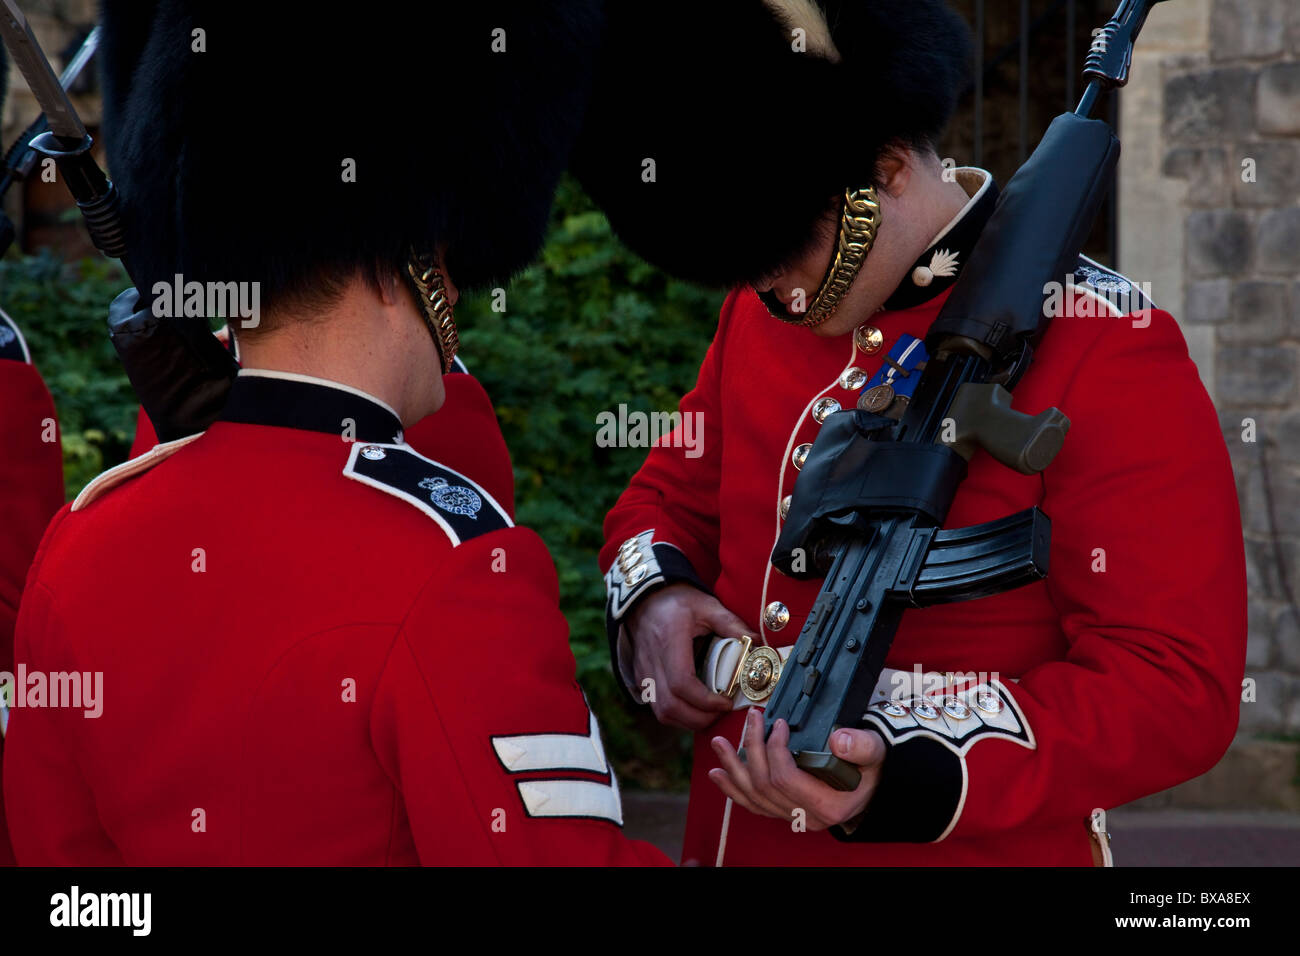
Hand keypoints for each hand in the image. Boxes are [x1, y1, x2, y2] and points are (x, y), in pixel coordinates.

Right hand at [626, 583, 750, 729]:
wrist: (645, 598)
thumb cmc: (677, 601)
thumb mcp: (707, 606)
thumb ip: (732, 625)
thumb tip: (758, 644)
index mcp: (669, 640)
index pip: (682, 683)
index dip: (705, 701)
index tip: (726, 702)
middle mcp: (652, 660)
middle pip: (670, 706)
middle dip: (700, 718)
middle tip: (721, 712)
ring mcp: (644, 672)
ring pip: (661, 712)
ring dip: (687, 720)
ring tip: (710, 713)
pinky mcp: (642, 678)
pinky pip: (657, 707)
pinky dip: (677, 715)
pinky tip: (694, 707)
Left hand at [707, 709, 885, 830]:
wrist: (876, 782)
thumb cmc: (872, 766)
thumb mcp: (874, 750)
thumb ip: (860, 744)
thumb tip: (839, 740)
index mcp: (827, 805)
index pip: (786, 779)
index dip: (775, 749)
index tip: (778, 724)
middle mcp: (807, 816)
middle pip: (765, 785)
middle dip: (751, 749)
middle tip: (750, 719)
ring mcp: (794, 816)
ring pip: (753, 797)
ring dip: (733, 769)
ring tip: (720, 745)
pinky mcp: (785, 811)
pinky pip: (754, 805)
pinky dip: (733, 789)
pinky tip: (719, 774)